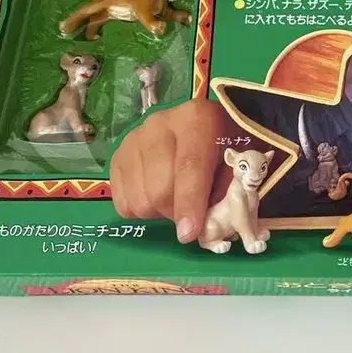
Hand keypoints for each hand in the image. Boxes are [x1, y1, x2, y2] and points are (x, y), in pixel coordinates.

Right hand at [109, 98, 221, 242]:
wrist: (200, 125)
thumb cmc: (223, 145)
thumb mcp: (235, 162)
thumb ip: (226, 191)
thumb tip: (208, 229)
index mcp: (197, 119)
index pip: (189, 165)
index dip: (190, 202)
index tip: (190, 233)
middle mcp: (159, 124)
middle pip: (159, 189)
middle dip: (177, 213)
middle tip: (193, 216)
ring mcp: (133, 139)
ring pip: (139, 200)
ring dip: (160, 213)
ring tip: (176, 200)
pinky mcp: (117, 156)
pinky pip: (123, 203)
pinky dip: (141, 210)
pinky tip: (157, 195)